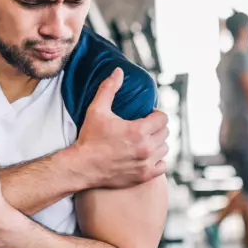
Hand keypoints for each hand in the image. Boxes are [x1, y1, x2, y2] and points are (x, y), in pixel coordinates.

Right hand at [74, 68, 168, 188]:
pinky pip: (163, 166)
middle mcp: (146, 148)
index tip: (146, 116)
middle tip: (144, 128)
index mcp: (138, 131)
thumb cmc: (89, 138)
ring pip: (164, 149)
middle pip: (165, 133)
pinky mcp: (143, 176)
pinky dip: (158, 161)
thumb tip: (118, 71)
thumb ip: (109, 89)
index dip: (155, 114)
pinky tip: (146, 156)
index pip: (163, 118)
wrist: (82, 166)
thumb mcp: (97, 110)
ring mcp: (146, 164)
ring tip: (144, 141)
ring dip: (157, 143)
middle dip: (156, 128)